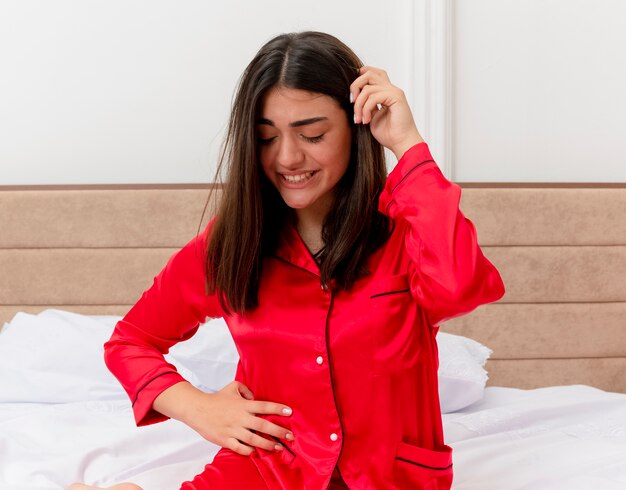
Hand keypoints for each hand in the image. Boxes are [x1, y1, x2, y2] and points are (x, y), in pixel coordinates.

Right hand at [153, 381, 293, 455]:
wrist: (197, 409)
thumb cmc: (217, 399)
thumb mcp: (233, 387)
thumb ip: (247, 389)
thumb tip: (255, 396)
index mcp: (243, 405)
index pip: (264, 406)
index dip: (278, 408)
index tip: (290, 412)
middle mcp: (240, 417)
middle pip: (263, 425)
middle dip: (278, 431)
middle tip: (290, 436)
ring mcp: (233, 429)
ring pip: (253, 439)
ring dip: (267, 444)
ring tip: (278, 447)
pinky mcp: (225, 439)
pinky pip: (239, 447)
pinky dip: (248, 450)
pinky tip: (255, 452)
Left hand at [350, 66, 423, 159]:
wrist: (401, 144)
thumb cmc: (389, 134)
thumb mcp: (371, 117)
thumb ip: (365, 105)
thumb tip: (353, 97)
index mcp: (385, 92)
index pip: (372, 73)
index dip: (359, 78)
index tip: (352, 96)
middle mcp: (391, 89)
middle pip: (368, 73)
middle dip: (355, 87)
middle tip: (352, 103)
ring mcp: (394, 92)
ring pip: (368, 87)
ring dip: (359, 104)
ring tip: (359, 119)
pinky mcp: (396, 98)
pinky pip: (373, 97)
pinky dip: (366, 109)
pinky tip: (366, 121)